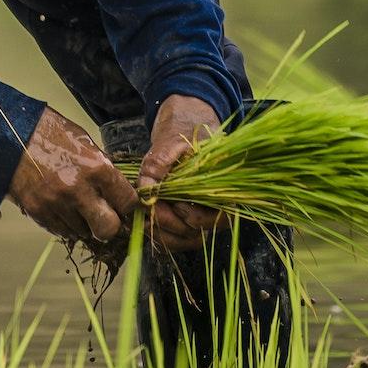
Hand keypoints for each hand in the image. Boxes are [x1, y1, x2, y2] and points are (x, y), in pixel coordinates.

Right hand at [7, 108, 139, 244]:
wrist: (9, 133)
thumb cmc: (49, 133)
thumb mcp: (84, 142)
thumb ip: (102, 167)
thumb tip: (116, 190)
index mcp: (96, 168)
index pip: (128, 203)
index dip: (127, 205)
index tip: (121, 203)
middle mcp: (78, 190)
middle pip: (108, 229)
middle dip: (109, 225)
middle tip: (104, 216)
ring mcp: (56, 204)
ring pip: (83, 233)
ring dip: (83, 224)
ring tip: (75, 206)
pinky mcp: (38, 212)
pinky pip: (60, 231)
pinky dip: (64, 224)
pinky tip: (60, 208)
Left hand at [138, 94, 232, 250]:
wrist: (184, 127)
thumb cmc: (185, 132)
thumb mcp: (172, 141)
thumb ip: (159, 162)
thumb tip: (146, 188)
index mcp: (224, 189)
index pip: (213, 218)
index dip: (190, 216)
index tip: (170, 202)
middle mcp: (216, 208)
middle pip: (196, 233)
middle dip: (169, 224)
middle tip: (148, 210)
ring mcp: (200, 215)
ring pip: (184, 240)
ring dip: (162, 233)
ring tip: (142, 218)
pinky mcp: (184, 217)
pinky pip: (175, 236)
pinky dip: (159, 233)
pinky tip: (144, 221)